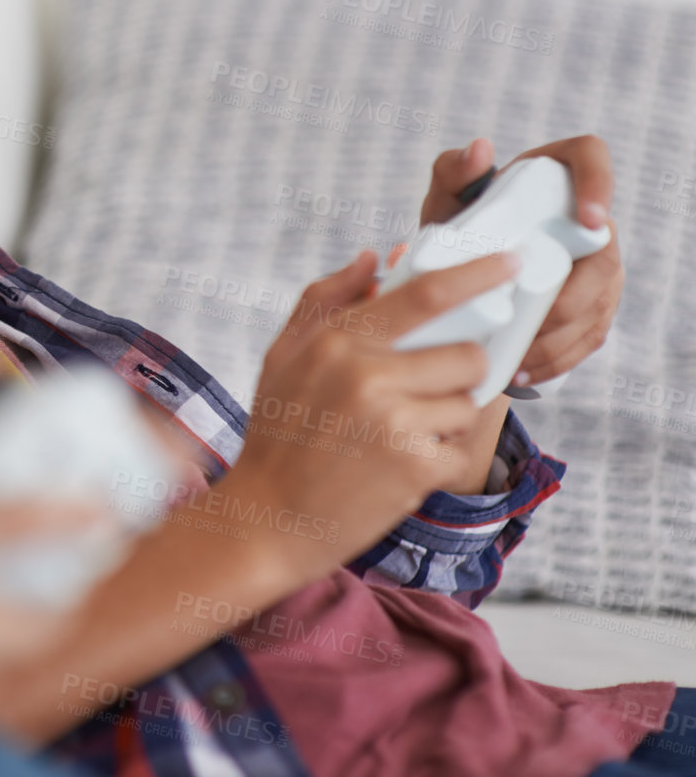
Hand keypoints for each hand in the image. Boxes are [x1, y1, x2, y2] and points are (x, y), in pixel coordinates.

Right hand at [230, 247, 520, 582]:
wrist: (267, 518)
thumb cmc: (276, 434)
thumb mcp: (283, 356)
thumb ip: (324, 300)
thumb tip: (373, 258)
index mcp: (338, 341)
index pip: (425, 293)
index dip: (478, 274)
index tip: (510, 262)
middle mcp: (368, 375)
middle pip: (466, 354)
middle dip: (458, 371)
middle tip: (424, 391)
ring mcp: (394, 422)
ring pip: (467, 402)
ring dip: (445, 418)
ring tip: (399, 434)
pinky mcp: (414, 467)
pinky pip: (458, 446)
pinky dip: (436, 457)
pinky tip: (396, 466)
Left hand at [421, 135, 621, 387]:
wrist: (458, 268)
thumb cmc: (457, 224)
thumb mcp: (447, 200)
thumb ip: (452, 171)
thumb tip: (479, 150)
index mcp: (557, 177)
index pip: (592, 158)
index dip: (600, 184)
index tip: (589, 220)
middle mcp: (590, 221)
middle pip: (603, 257)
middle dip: (570, 298)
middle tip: (530, 321)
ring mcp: (597, 266)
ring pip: (596, 306)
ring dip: (558, 337)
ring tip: (517, 357)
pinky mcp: (592, 307)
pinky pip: (587, 336)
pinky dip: (556, 359)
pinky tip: (524, 371)